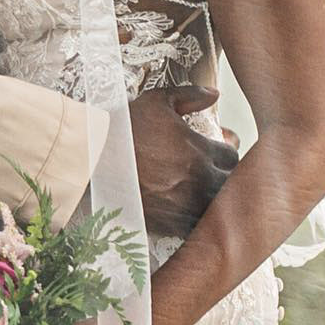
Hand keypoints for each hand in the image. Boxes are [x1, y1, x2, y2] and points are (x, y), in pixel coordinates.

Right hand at [129, 85, 236, 237]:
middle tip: (215, 173)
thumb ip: (190, 95)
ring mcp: (186, 204)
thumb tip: (215, 94)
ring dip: (217, 202)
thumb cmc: (123, 128)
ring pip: (221, 209)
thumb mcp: (156, 102)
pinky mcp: (171, 224)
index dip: (227, 153)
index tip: (218, 152)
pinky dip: (199, 223)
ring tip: (204, 194)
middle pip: (233, 184)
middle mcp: (199, 179)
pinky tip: (189, 213)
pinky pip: (199, 229)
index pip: (232, 155)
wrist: (91, 160)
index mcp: (199, 148)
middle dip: (228, 178)